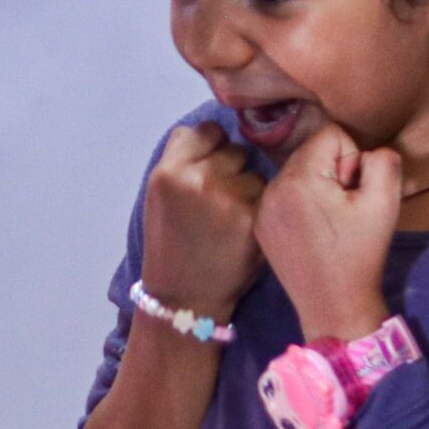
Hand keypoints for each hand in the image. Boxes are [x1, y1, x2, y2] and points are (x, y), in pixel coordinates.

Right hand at [139, 123, 266, 321]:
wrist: (184, 298)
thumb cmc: (173, 244)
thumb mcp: (159, 196)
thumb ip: (185, 161)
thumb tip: (222, 131)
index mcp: (167, 172)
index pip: (205, 131)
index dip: (211, 149)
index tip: (209, 172)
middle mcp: (196, 179)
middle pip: (233, 148)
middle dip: (232, 169)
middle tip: (219, 202)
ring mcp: (228, 197)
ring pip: (255, 172)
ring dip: (249, 189)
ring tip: (231, 219)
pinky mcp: (255, 217)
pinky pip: (269, 194)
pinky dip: (262, 210)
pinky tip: (245, 231)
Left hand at [255, 118, 396, 341]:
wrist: (333, 305)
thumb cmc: (361, 254)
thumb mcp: (385, 203)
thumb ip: (383, 161)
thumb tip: (369, 150)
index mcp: (300, 177)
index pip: (331, 134)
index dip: (352, 159)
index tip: (353, 192)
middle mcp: (272, 186)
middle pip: (311, 151)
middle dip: (333, 171)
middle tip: (343, 209)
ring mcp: (261, 206)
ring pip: (297, 171)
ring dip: (317, 187)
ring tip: (328, 222)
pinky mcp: (259, 224)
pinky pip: (283, 194)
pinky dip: (300, 204)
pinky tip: (312, 232)